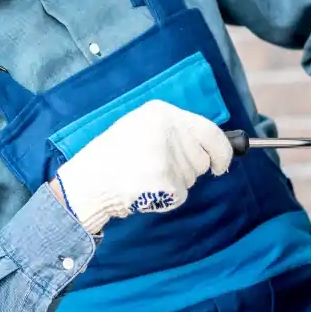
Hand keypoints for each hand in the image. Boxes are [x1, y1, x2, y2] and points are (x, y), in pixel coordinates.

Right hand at [53, 99, 233, 233]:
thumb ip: (175, 131)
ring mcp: (166, 155)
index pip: (210, 131)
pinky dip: (168, 199)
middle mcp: (168, 129)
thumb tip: (213, 146)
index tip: (221, 164)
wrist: (89, 180)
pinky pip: (181, 195)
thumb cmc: (114, 156)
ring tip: (146, 177)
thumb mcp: (142, 128)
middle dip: (190, 170)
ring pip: (192, 178)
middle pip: (202, 159)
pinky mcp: (164, 180)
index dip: (221, 151)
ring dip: (176, 184)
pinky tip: (146, 190)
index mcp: (162, 112)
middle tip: (158, 170)